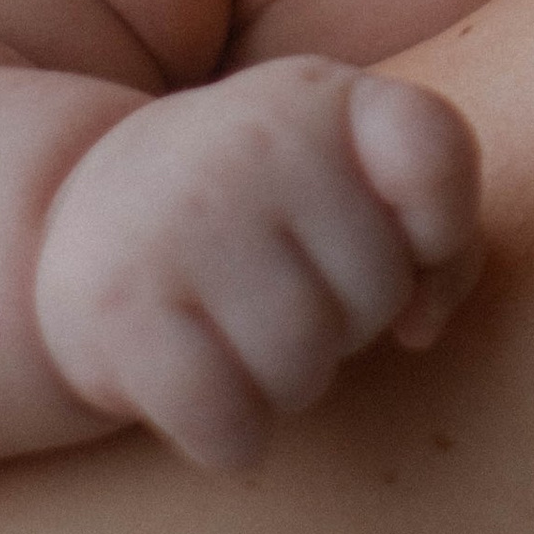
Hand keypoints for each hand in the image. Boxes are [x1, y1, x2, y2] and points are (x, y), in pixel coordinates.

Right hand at [33, 60, 483, 471]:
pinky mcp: (120, 307)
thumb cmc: (262, 209)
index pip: (434, 154)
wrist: (89, 206)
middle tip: (288, 288)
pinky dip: (229, 436)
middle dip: (348, 320)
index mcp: (325, 97)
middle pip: (377, 295)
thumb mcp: (352, 174)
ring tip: (243, 331)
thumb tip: (422, 327)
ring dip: (287, 383)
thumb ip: (438, 228)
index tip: (412, 248)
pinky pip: (226, 424)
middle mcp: (257, 140)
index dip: (444, 230)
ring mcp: (184, 220)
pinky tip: (204, 388)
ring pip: (303, 371)